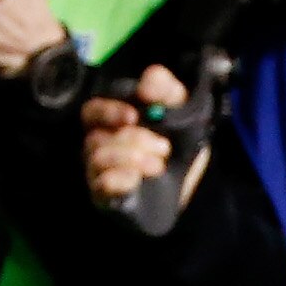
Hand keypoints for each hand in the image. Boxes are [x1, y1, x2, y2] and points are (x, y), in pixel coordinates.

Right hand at [83, 64, 185, 207]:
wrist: (193, 183)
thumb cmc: (181, 141)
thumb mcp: (181, 108)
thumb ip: (165, 89)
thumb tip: (145, 87)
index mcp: (113, 121)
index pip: (92, 111)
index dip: (108, 112)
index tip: (133, 116)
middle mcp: (100, 145)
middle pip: (95, 137)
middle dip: (132, 140)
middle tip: (164, 147)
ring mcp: (100, 173)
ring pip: (98, 158)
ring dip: (131, 159)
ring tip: (159, 165)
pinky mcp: (105, 198)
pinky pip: (101, 185)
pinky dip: (120, 179)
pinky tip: (139, 179)